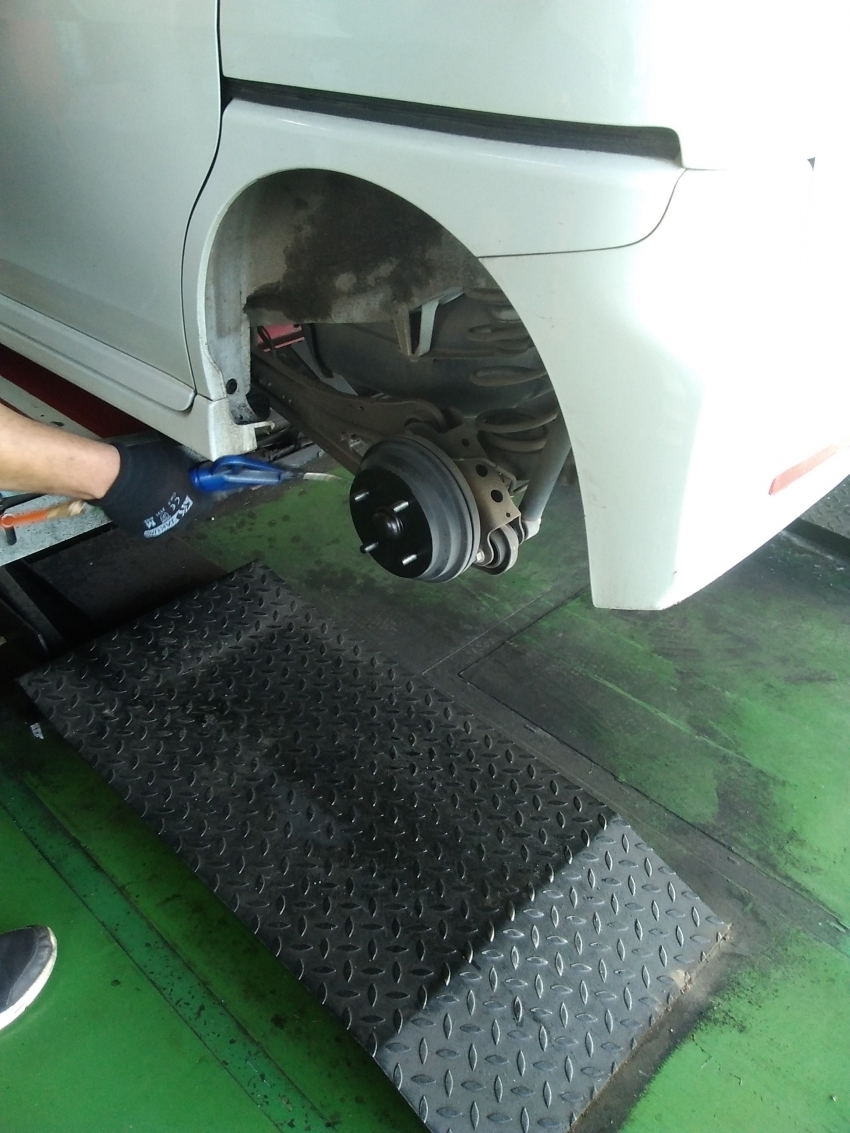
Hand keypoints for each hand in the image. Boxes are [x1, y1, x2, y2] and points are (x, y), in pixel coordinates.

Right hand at [93, 438, 207, 538]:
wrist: (116, 479)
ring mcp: (160, 529)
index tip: (200, 483)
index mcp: (194, 505)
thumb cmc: (150, 466)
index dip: (204, 490)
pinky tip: (141, 502)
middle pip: (188, 511)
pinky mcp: (141, 532)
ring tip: (155, 495)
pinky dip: (149, 514)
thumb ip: (187, 471)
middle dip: (185, 501)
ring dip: (167, 509)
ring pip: (169, 519)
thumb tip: (191, 473)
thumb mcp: (177, 461)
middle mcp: (180, 522)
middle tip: (176, 487)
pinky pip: (151, 522)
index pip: (209, 500)